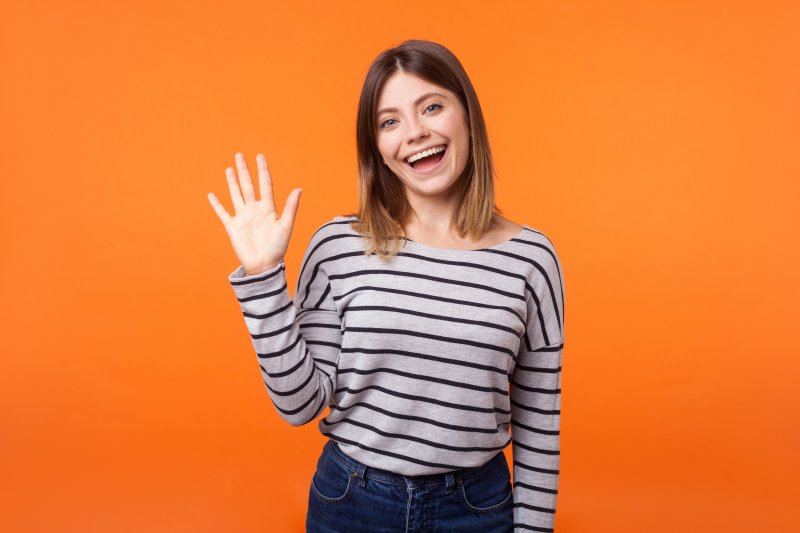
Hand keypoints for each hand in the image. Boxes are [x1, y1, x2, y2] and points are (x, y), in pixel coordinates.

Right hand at [208, 152, 301, 275]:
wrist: (263, 265)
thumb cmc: (277, 248)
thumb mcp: (286, 226)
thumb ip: (291, 207)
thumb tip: (299, 188)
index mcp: (268, 208)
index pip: (265, 184)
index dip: (263, 170)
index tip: (260, 156)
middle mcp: (254, 210)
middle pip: (248, 185)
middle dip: (244, 170)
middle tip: (239, 155)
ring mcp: (243, 217)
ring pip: (236, 195)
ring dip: (232, 182)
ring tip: (229, 168)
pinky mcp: (232, 227)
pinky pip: (222, 212)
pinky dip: (216, 204)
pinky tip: (211, 195)